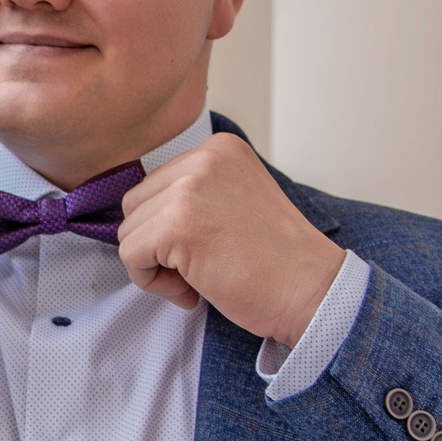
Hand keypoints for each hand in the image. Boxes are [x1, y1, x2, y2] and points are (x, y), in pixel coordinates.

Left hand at [116, 134, 344, 345]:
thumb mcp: (235, 201)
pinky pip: (131, 256)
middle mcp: (203, 159)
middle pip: (136, 204)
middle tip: (200, 268)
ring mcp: (188, 190)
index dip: (170, 227)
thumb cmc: (278, 260)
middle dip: (157, 244)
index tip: (207, 248)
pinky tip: (191, 291)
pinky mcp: (176, 226)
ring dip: (155, 265)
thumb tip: (140, 215)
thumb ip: (195, 196)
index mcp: (219, 149)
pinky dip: (152, 282)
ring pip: (129, 231)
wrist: (312, 291)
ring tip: (198, 280)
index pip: (157, 185)